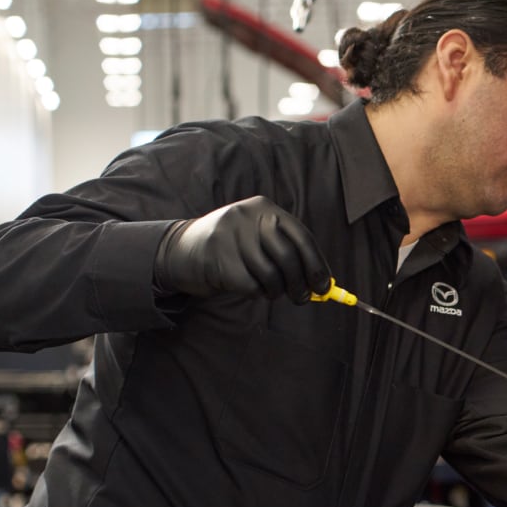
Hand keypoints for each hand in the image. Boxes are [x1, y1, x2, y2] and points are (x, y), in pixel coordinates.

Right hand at [153, 196, 330, 303]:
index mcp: (265, 208)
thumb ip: (290, 253)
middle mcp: (248, 217)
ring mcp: (231, 236)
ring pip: (271, 275)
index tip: (324, 288)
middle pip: (289, 257)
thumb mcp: (260, 237)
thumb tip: (322, 284)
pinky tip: (249, 287)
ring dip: (277, 291)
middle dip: (301, 283)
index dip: (317, 265)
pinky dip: (256, 293)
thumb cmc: (234, 248)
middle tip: (302, 299)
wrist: (182, 249)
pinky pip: (251, 286)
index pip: (302, 238)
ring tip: (271, 291)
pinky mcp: (218, 259)